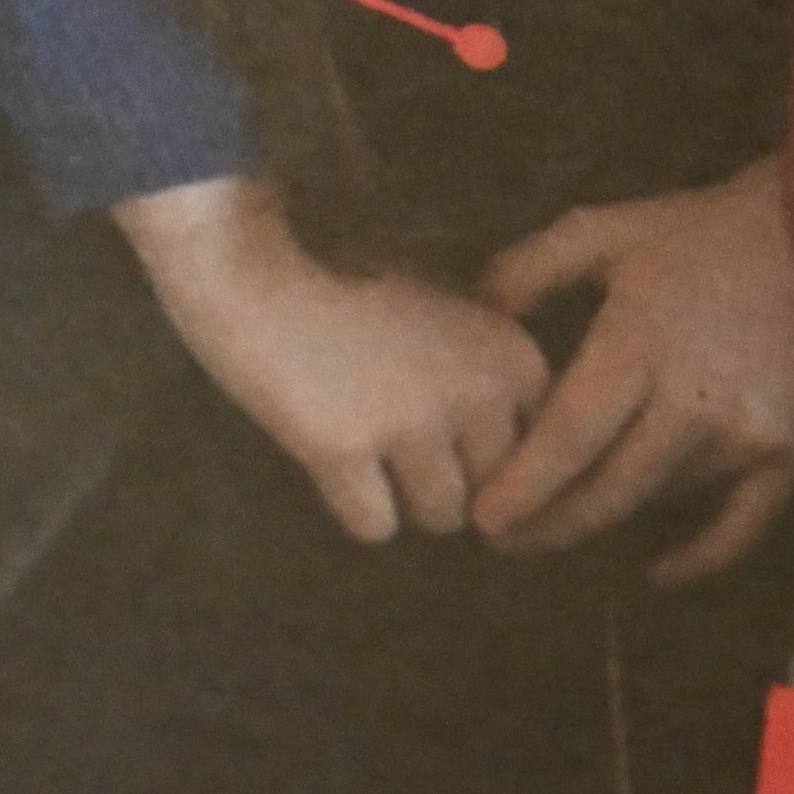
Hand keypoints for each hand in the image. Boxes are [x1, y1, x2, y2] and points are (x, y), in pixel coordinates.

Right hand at [116, 175, 546, 543]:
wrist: (254, 266)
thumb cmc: (348, 282)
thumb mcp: (446, 313)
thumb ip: (486, 373)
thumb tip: (509, 463)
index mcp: (517, 356)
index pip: (540, 451)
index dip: (494, 452)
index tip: (454, 436)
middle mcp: (480, 392)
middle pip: (495, 491)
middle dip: (454, 481)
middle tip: (402, 446)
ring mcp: (414, 423)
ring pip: (441, 516)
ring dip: (408, 499)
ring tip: (369, 452)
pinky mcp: (347, 451)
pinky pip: (376, 527)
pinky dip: (354, 509)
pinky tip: (331, 462)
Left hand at [467, 159, 793, 577]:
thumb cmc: (703, 232)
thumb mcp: (606, 231)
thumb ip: (530, 269)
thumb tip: (472, 312)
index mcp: (640, 344)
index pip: (569, 436)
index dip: (523, 486)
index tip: (482, 520)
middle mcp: (691, 402)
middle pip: (608, 488)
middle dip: (549, 523)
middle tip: (502, 541)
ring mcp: (744, 435)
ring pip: (658, 497)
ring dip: (607, 515)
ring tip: (557, 524)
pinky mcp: (788, 453)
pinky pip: (742, 524)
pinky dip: (700, 556)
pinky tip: (657, 573)